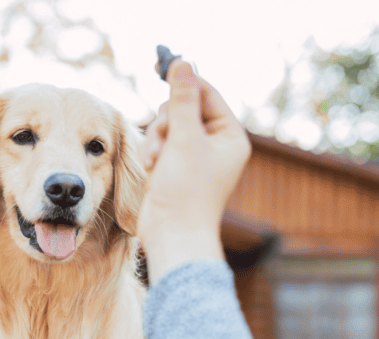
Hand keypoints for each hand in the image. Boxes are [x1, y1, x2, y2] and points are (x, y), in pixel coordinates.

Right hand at [137, 59, 250, 281]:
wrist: (172, 235)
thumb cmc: (185, 192)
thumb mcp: (184, 140)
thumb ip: (182, 100)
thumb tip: (183, 63)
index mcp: (229, 136)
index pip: (207, 94)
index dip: (185, 82)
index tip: (161, 66)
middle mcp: (214, 145)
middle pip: (183, 109)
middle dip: (165, 123)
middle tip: (161, 143)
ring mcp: (193, 157)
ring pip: (167, 127)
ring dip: (155, 140)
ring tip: (152, 163)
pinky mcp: (174, 168)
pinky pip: (159, 145)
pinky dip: (151, 153)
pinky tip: (149, 169)